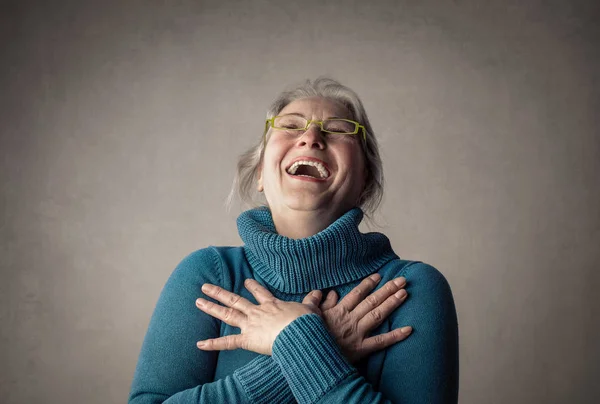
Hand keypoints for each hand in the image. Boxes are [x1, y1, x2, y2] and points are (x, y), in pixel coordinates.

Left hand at [195, 279, 319, 354]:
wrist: (300, 332)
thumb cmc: (305, 322)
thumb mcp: (310, 308)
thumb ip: (311, 300)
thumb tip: (320, 291)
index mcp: (272, 304)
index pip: (260, 293)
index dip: (252, 286)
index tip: (245, 281)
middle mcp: (258, 312)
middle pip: (235, 299)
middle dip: (220, 292)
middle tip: (205, 286)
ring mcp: (251, 324)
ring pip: (227, 314)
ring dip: (212, 308)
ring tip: (198, 301)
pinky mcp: (248, 340)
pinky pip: (228, 343)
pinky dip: (213, 344)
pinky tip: (199, 344)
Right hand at [306, 273, 411, 363]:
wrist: (309, 357)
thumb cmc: (308, 335)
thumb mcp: (309, 315)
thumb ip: (317, 301)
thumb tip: (327, 291)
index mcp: (339, 310)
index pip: (357, 293)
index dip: (369, 284)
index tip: (379, 276)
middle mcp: (351, 319)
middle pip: (372, 301)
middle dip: (387, 289)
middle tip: (402, 280)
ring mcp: (357, 333)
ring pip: (378, 315)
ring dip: (392, 303)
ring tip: (405, 293)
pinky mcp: (361, 349)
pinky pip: (381, 342)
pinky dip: (396, 336)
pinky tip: (409, 329)